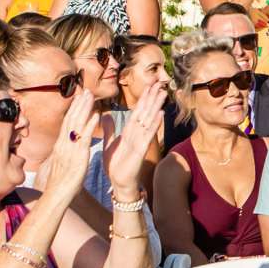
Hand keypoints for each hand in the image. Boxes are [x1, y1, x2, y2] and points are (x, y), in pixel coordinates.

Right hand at [48, 90, 100, 189]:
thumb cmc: (61, 181)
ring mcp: (70, 149)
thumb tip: (67, 144)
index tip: (78, 97)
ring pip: (76, 124)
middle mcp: (63, 144)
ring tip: (91, 96)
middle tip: (86, 90)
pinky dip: (90, 125)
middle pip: (70, 119)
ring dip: (84, 109)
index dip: (73, 109)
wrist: (57, 194)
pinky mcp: (78, 156)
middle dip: (79, 104)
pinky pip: (85, 137)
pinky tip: (96, 115)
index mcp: (60, 145)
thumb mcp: (62, 161)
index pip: (67, 123)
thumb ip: (65, 151)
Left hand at [107, 81, 166, 196]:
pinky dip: (155, 124)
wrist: (118, 183)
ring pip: (149, 121)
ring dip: (156, 107)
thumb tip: (105, 115)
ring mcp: (141, 141)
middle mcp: (137, 135)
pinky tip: (161, 113)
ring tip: (163, 94)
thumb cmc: (115, 165)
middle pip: (145, 113)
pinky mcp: (141, 151)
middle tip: (160, 84)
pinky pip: (148, 135)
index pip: (137, 112)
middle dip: (152, 99)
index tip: (149, 86)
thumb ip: (109, 129)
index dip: (143, 99)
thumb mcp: (109, 143)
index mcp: (129, 132)